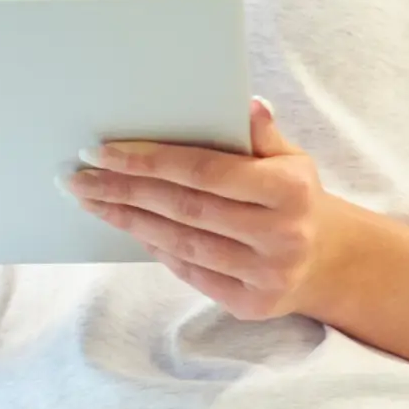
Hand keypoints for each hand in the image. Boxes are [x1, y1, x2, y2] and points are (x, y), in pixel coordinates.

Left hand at [70, 100, 373, 320]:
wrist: (329, 261)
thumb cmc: (295, 198)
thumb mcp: (291, 159)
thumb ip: (263, 135)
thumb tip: (247, 104)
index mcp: (290, 190)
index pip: (205, 172)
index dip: (149, 161)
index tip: (102, 151)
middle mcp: (281, 234)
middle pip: (184, 208)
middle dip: (125, 190)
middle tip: (79, 177)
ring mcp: (265, 274)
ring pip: (180, 243)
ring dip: (129, 220)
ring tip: (92, 200)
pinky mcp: (249, 303)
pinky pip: (188, 271)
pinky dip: (154, 247)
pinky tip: (128, 225)